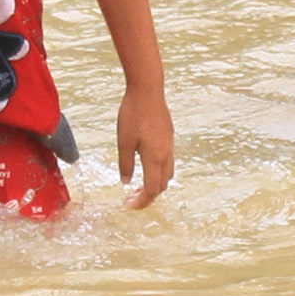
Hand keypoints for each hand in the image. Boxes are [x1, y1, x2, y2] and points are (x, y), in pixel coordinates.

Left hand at [115, 86, 174, 207]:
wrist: (148, 90)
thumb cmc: (133, 114)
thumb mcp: (124, 141)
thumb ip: (125, 164)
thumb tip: (126, 182)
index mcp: (155, 157)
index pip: (152, 189)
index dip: (141, 201)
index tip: (128, 205)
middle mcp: (166, 154)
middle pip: (162, 185)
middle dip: (148, 195)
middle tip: (131, 197)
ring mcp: (170, 145)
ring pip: (168, 174)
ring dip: (155, 184)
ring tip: (139, 184)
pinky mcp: (169, 137)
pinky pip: (168, 162)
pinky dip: (158, 172)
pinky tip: (145, 165)